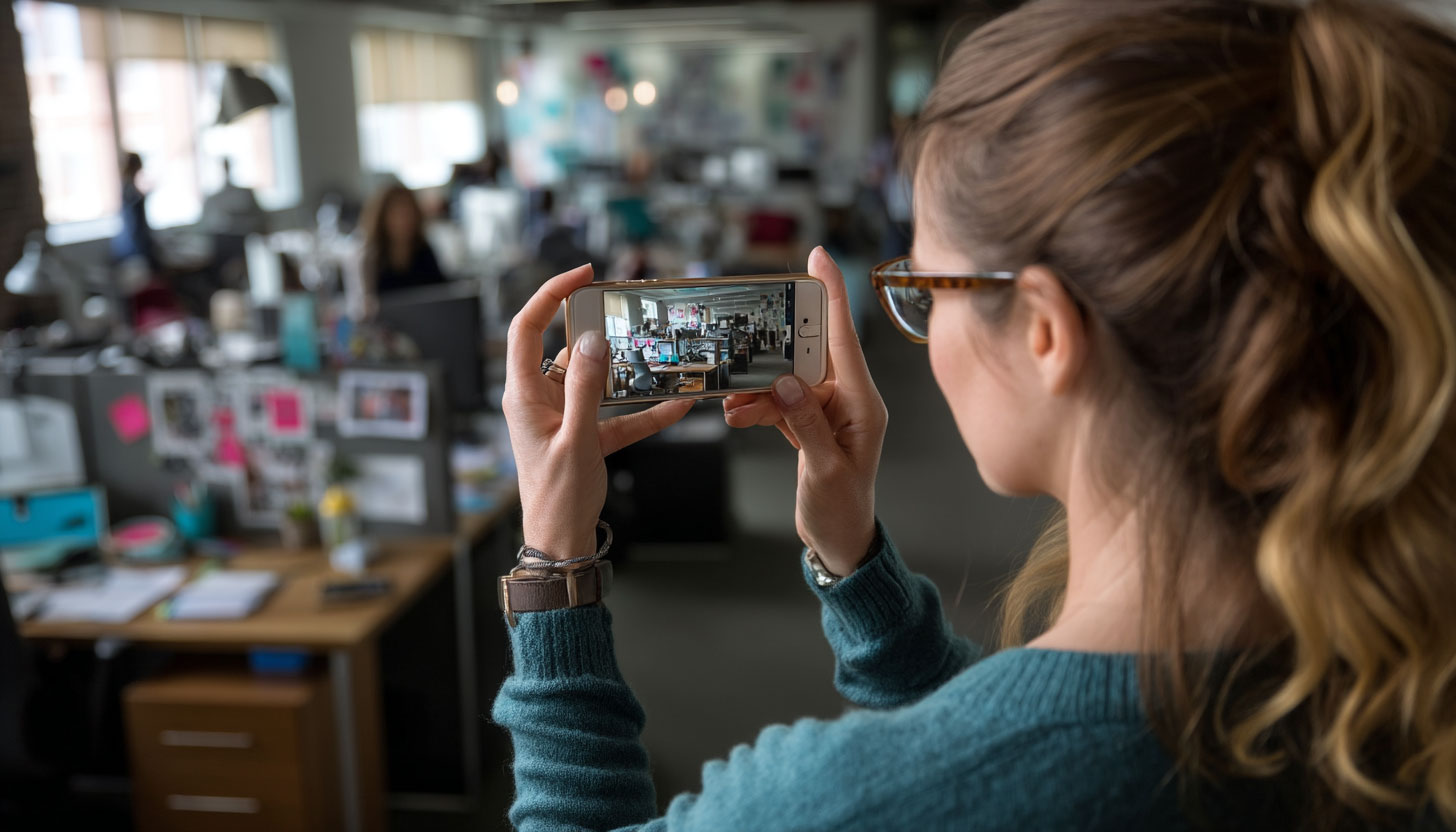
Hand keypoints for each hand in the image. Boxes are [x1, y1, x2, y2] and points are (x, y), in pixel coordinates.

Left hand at [504, 264, 693, 558]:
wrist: (561, 540)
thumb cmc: (556, 497)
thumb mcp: (576, 439)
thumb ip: (585, 389)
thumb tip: (592, 342)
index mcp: (523, 395)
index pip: (526, 328)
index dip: (549, 295)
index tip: (581, 276)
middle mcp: (539, 399)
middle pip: (562, 346)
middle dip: (594, 327)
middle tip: (624, 307)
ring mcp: (562, 415)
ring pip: (592, 377)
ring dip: (623, 369)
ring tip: (653, 353)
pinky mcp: (583, 433)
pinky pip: (615, 412)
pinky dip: (642, 410)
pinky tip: (676, 407)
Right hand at [721, 248, 887, 575]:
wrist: (839, 542)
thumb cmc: (843, 511)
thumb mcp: (826, 469)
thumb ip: (807, 424)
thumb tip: (785, 383)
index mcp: (864, 404)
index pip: (845, 340)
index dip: (831, 296)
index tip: (818, 259)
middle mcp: (850, 401)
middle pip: (811, 353)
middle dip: (774, 349)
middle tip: (746, 337)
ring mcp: (830, 411)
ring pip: (788, 378)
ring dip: (758, 387)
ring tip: (733, 400)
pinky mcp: (811, 423)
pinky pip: (781, 401)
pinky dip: (758, 407)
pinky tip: (737, 415)